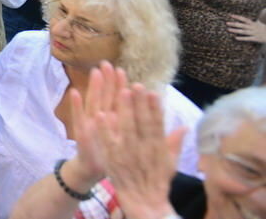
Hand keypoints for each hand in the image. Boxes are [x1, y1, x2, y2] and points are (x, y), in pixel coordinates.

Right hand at [67, 61, 127, 181]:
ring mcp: (90, 123)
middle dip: (106, 80)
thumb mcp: (126, 137)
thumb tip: (146, 106)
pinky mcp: (81, 131)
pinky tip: (74, 92)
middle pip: (105, 96)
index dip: (119, 84)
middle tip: (107, 63)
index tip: (122, 70)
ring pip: (93, 102)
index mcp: (115, 118)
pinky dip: (75, 105)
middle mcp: (102, 117)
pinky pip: (78, 117)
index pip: (118, 98)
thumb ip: (136, 121)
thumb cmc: (112, 154)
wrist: (94, 169)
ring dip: (93, 87)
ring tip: (95, 72)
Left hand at [94, 82, 185, 218]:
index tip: (153, 91)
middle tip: (136, 84)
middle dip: (139, 103)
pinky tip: (100, 115)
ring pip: (126, 128)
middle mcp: (144, 148)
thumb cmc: (157, 180)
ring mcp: (128, 153)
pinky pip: (108, 142)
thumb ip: (174, 143)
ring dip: (124, 110)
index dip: (155, 108)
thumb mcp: (169, 162)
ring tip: (121, 91)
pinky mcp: (114, 159)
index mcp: (158, 147)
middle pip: (142, 122)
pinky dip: (104, 129)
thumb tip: (185, 126)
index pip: (157, 124)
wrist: (145, 202)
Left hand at [227, 14, 265, 43]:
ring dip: (235, 30)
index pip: (244, 19)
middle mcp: (253, 28)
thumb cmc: (263, 28)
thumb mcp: (259, 22)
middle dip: (234, 24)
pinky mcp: (256, 39)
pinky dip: (242, 38)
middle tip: (226, 23)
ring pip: (243, 32)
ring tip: (228, 29)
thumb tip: (251, 13)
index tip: (230, 15)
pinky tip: (235, 38)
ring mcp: (254, 33)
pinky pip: (248, 38)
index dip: (237, 17)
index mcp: (254, 23)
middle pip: (242, 25)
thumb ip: (251, 20)